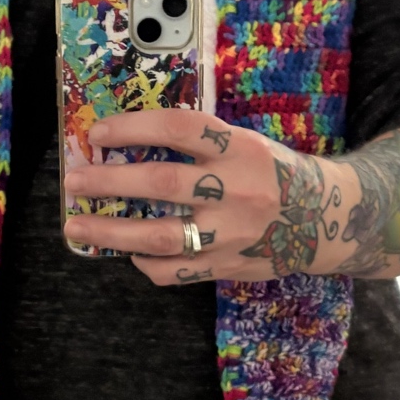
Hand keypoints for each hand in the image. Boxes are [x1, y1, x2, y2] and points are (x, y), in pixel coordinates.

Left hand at [62, 108, 342, 285]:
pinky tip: (129, 253)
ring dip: (112, 233)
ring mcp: (231, 234)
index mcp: (240, 149)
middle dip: (110, 183)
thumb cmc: (273, 173)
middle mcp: (236, 190)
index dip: (135, 128)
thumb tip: (130, 141)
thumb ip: (200, 143)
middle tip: (74, 182)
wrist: (325, 220)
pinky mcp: (228, 266)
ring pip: (161, 237)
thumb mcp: (246, 143)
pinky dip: (145, 263)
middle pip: (162, 184)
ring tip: (77, 228)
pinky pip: (175, 271)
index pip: (180, 129)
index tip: (98, 133)